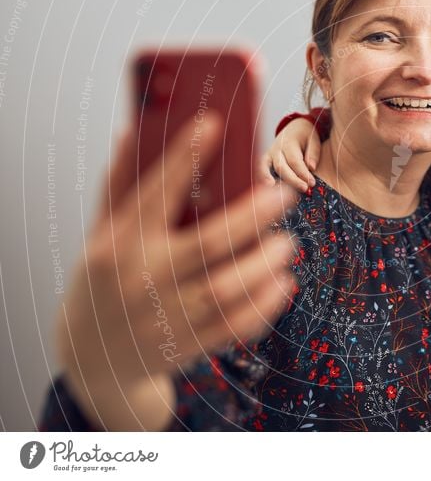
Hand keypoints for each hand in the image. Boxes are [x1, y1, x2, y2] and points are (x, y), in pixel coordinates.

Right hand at [56, 115, 297, 429]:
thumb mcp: (101, 232)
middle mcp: (144, 278)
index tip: (214, 123)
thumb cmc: (103, 280)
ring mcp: (167, 316)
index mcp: (120, 242)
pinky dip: (263, 305)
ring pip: (226, 289)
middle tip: (284, 194)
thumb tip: (132, 131)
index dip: (186, 156)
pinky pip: (233, 325)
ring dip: (264, 263)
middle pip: (207, 243)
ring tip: (286, 243)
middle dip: (252, 216)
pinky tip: (282, 282)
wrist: (91, 360)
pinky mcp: (188, 344)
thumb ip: (118, 184)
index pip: (156, 192)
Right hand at [260, 117, 319, 191]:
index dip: (303, 173)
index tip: (312, 183)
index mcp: (289, 142)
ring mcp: (269, 154)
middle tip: (304, 188)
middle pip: (281, 167)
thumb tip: (311, 167)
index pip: (295, 160)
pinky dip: (262, 177)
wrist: (294, 128)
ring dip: (273, 180)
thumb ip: (313, 152)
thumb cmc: (305, 136)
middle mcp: (277, 148)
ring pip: (268, 168)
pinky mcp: (265, 159)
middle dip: (292, 180)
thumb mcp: (313, 139)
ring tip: (276, 191)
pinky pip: (261, 168)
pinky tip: (267, 187)